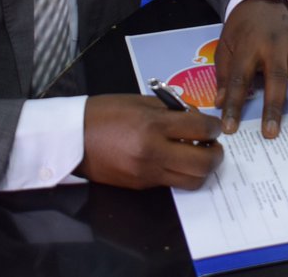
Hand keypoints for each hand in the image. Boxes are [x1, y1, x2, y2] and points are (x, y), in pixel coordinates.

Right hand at [78, 94, 222, 189]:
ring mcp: (147, 173)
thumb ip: (172, 111)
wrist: (72, 138)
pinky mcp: (141, 186)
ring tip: (196, 154)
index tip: (213, 126)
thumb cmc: (105, 112)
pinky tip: (175, 159)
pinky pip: (171, 182)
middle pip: (203, 163)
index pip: (200, 130)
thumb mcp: (141, 102)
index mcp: (153, 126)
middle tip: (212, 145)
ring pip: (191, 180)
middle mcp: (153, 153)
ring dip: (201, 168)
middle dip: (216, 154)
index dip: (214, 127)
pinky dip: (180, 172)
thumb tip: (196, 120)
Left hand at [215, 0, 287, 137]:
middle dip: (273, 107)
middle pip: (275, 78)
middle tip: (271, 133)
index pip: (240, 78)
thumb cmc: (241, 30)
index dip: (235, 104)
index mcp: (249, 45)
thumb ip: (224, 76)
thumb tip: (220, 105)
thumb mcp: (224, 47)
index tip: (230, 128)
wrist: (263, 2)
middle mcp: (274, 45)